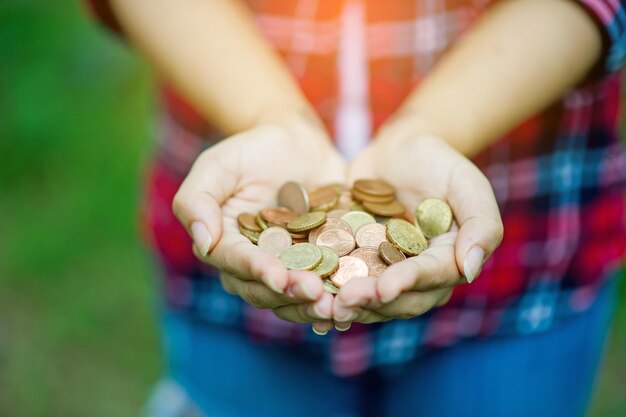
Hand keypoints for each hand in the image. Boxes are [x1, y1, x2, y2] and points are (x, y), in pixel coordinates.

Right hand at [173, 114, 344, 332]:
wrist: (298, 142)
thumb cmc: (253, 149)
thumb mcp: (219, 164)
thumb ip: (198, 199)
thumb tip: (202, 241)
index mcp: (224, 243)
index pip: (235, 262)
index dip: (256, 271)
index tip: (278, 276)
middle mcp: (252, 263)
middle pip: (265, 289)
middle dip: (290, 294)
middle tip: (316, 294)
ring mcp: (287, 267)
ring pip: (293, 297)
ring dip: (313, 305)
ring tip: (337, 307)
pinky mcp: (318, 263)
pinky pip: (324, 286)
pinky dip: (337, 297)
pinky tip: (353, 305)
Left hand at [333, 131, 502, 327]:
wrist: (400, 149)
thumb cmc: (438, 162)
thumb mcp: (467, 184)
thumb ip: (481, 224)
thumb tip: (470, 268)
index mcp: (447, 262)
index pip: (429, 278)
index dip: (406, 284)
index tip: (384, 288)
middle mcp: (416, 276)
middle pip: (396, 298)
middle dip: (370, 302)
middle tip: (343, 302)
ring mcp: (384, 272)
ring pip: (367, 297)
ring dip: (345, 304)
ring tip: (320, 304)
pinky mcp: (355, 263)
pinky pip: (340, 280)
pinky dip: (325, 290)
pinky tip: (305, 296)